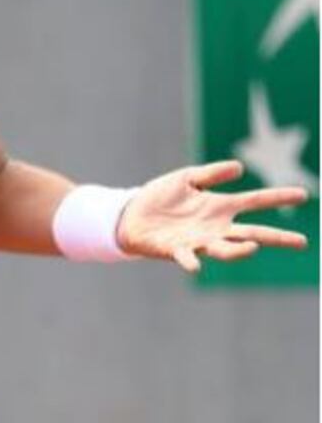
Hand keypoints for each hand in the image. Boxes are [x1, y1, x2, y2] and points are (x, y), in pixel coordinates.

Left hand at [117, 160, 309, 271]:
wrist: (131, 214)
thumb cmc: (161, 197)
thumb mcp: (186, 178)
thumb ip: (211, 174)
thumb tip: (240, 167)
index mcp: (220, 207)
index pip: (255, 201)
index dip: (278, 197)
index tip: (303, 194)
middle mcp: (215, 227)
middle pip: (252, 232)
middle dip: (276, 237)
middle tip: (302, 242)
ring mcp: (198, 240)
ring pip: (225, 249)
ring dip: (238, 251)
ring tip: (252, 246)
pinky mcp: (176, 250)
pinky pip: (186, 257)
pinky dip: (191, 262)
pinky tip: (195, 266)